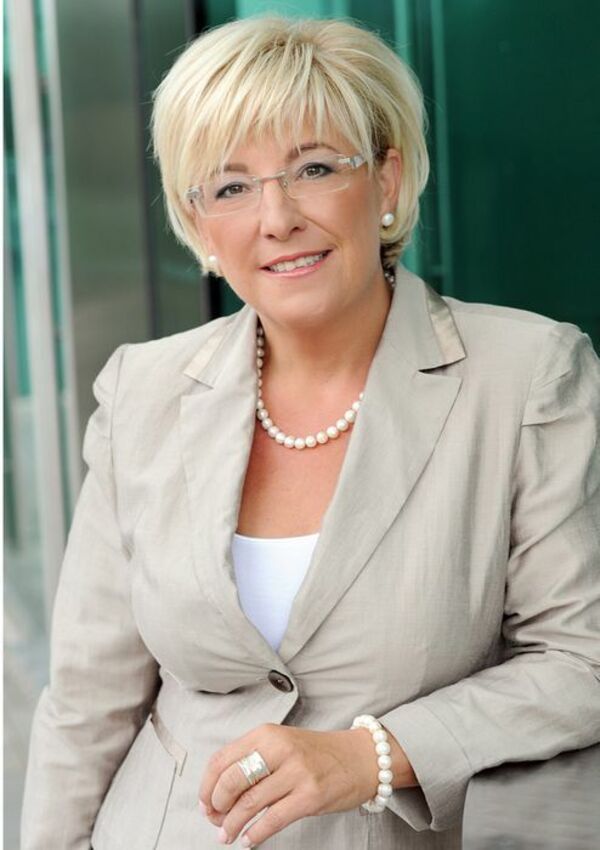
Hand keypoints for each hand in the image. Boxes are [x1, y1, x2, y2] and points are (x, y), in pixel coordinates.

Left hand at [198, 723, 416, 846]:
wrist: (360, 757)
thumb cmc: (316, 754)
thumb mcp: (281, 744)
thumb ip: (252, 761)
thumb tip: (216, 793)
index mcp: (267, 734)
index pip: (222, 759)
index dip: (207, 786)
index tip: (204, 803)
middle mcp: (280, 748)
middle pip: (232, 781)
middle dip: (216, 806)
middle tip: (215, 820)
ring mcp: (296, 772)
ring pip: (249, 803)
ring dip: (232, 825)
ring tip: (226, 835)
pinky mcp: (311, 795)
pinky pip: (273, 819)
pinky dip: (255, 834)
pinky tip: (249, 840)